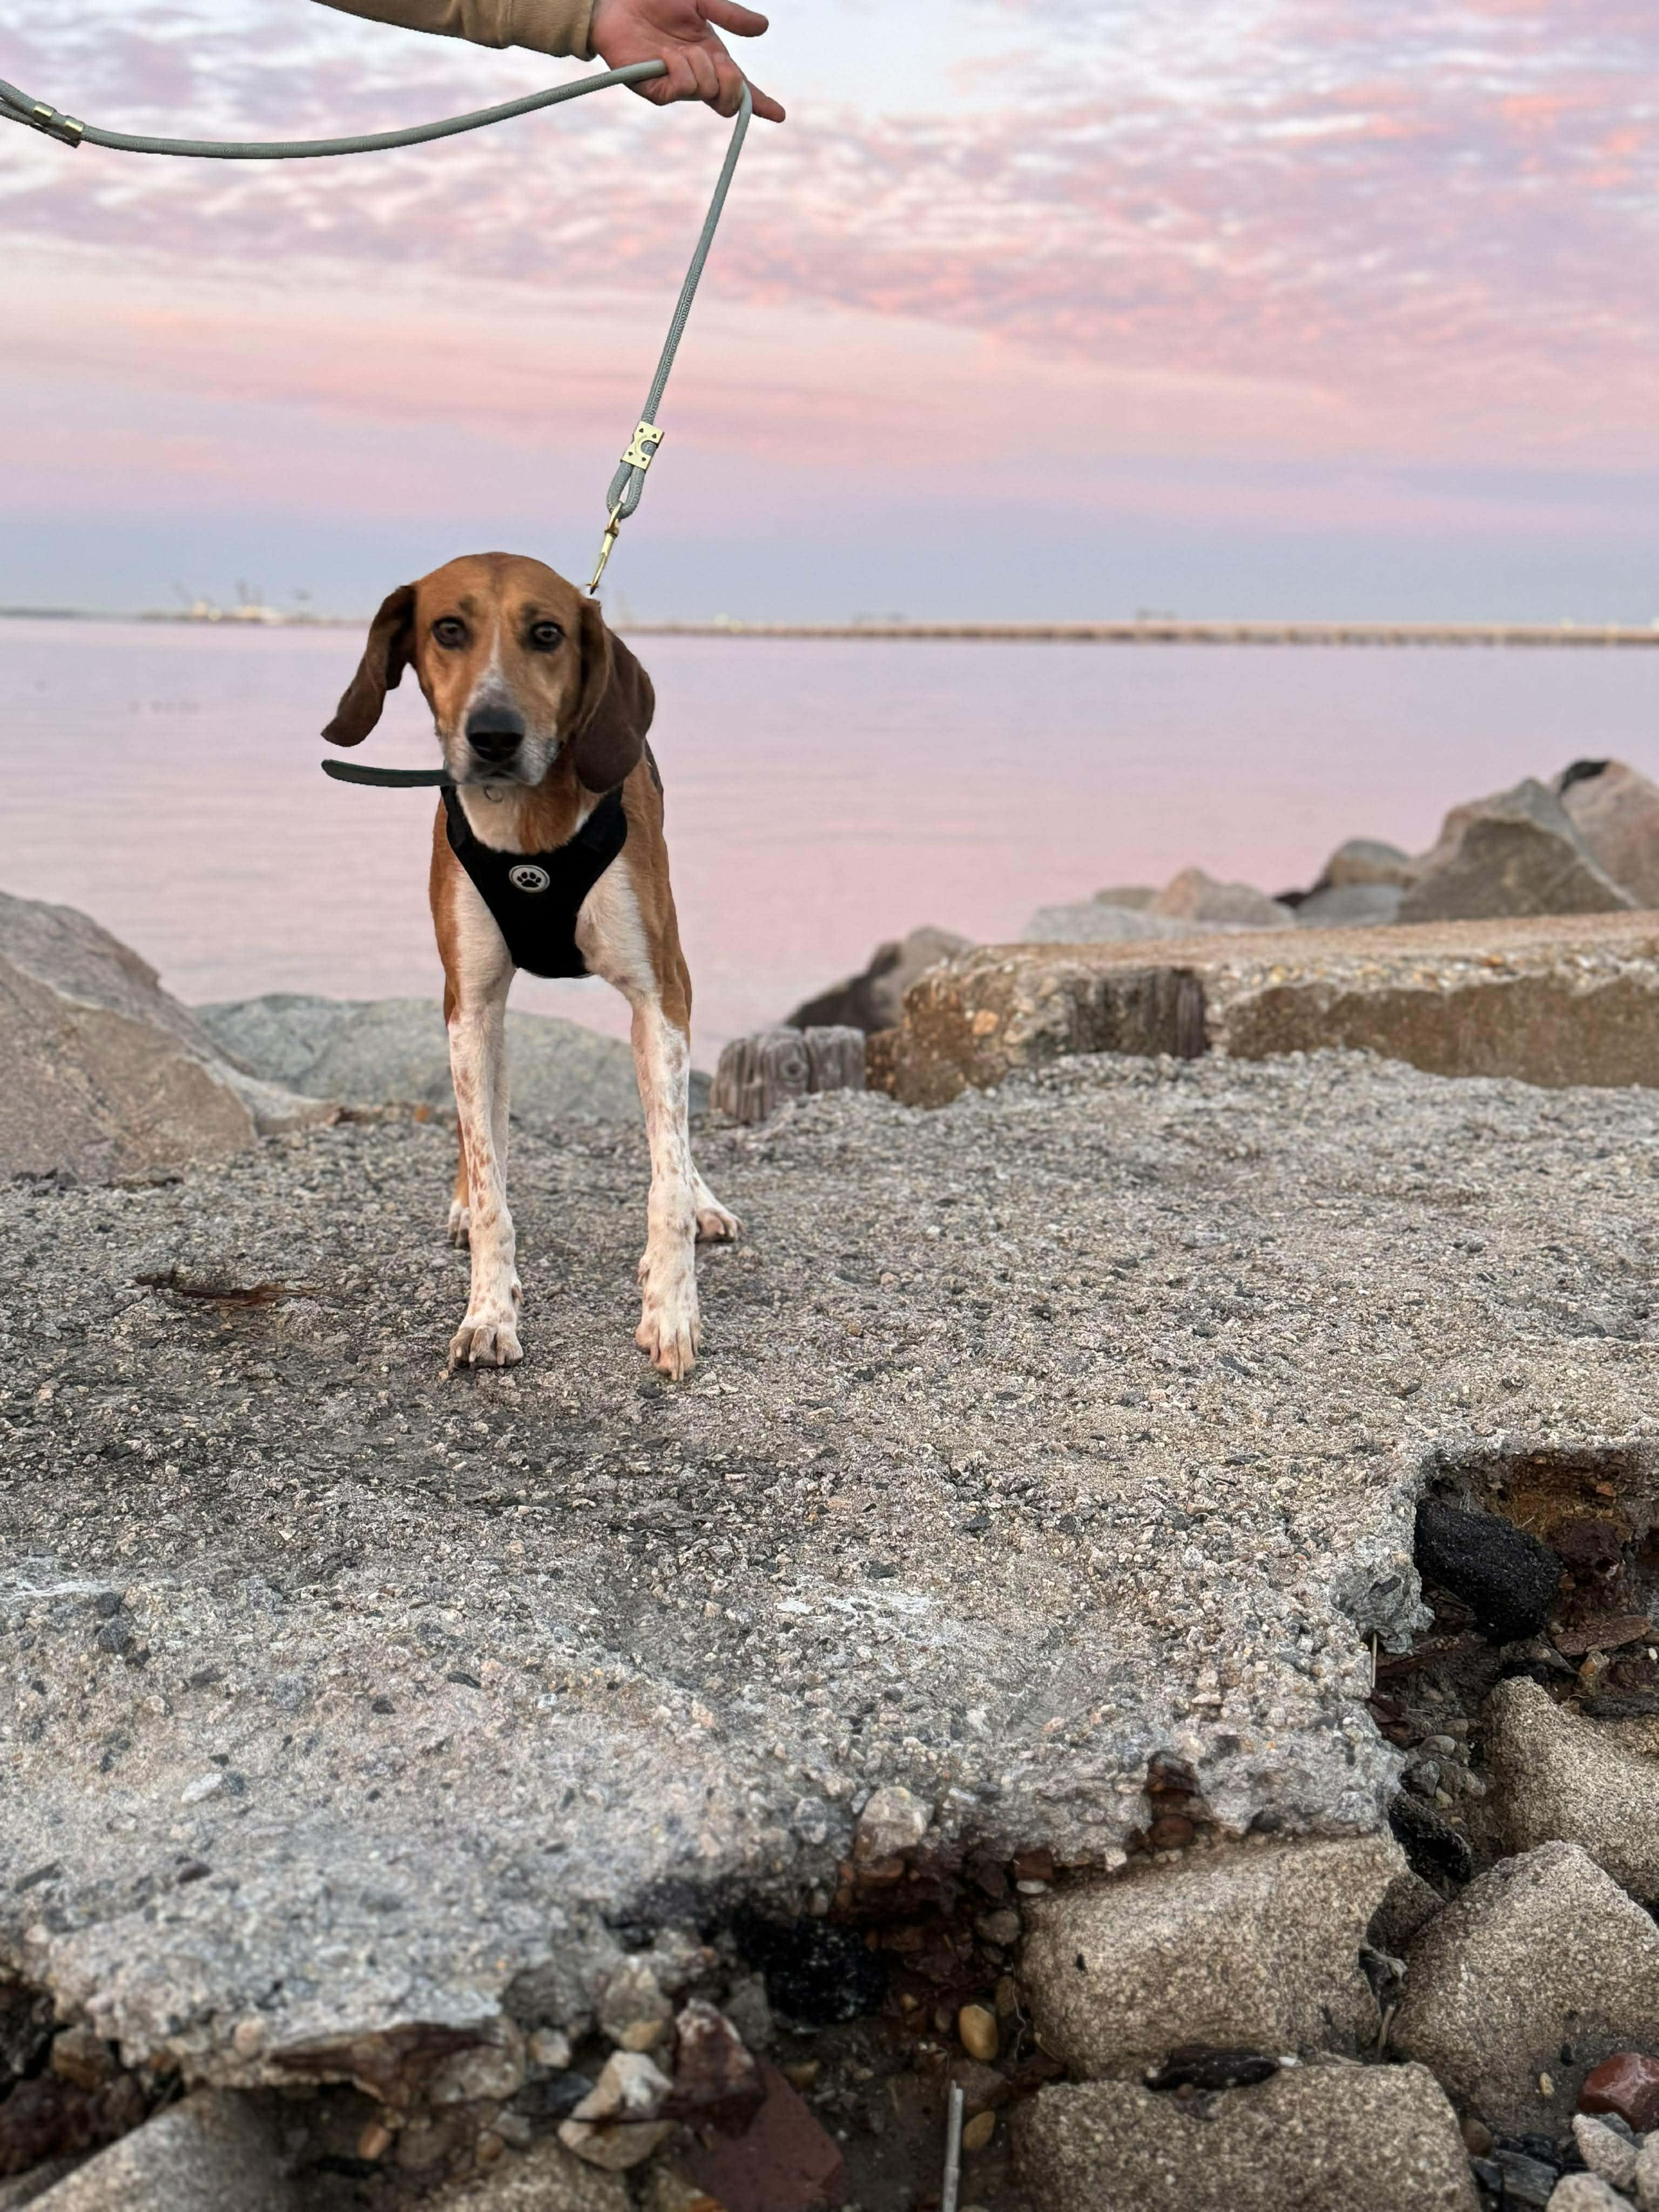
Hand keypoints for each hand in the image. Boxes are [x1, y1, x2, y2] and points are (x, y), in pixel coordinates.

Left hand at [589, 0, 784, 122]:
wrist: (617, 0)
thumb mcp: (701, 0)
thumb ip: (730, 14)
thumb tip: (763, 27)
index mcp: (712, 58)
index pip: (740, 87)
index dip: (760, 103)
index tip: (779, 115)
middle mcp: (697, 76)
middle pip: (728, 102)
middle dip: (731, 82)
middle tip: (718, 60)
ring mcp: (676, 86)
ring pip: (706, 91)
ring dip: (697, 64)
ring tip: (675, 45)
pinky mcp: (655, 90)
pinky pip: (680, 89)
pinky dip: (678, 67)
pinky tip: (665, 53)